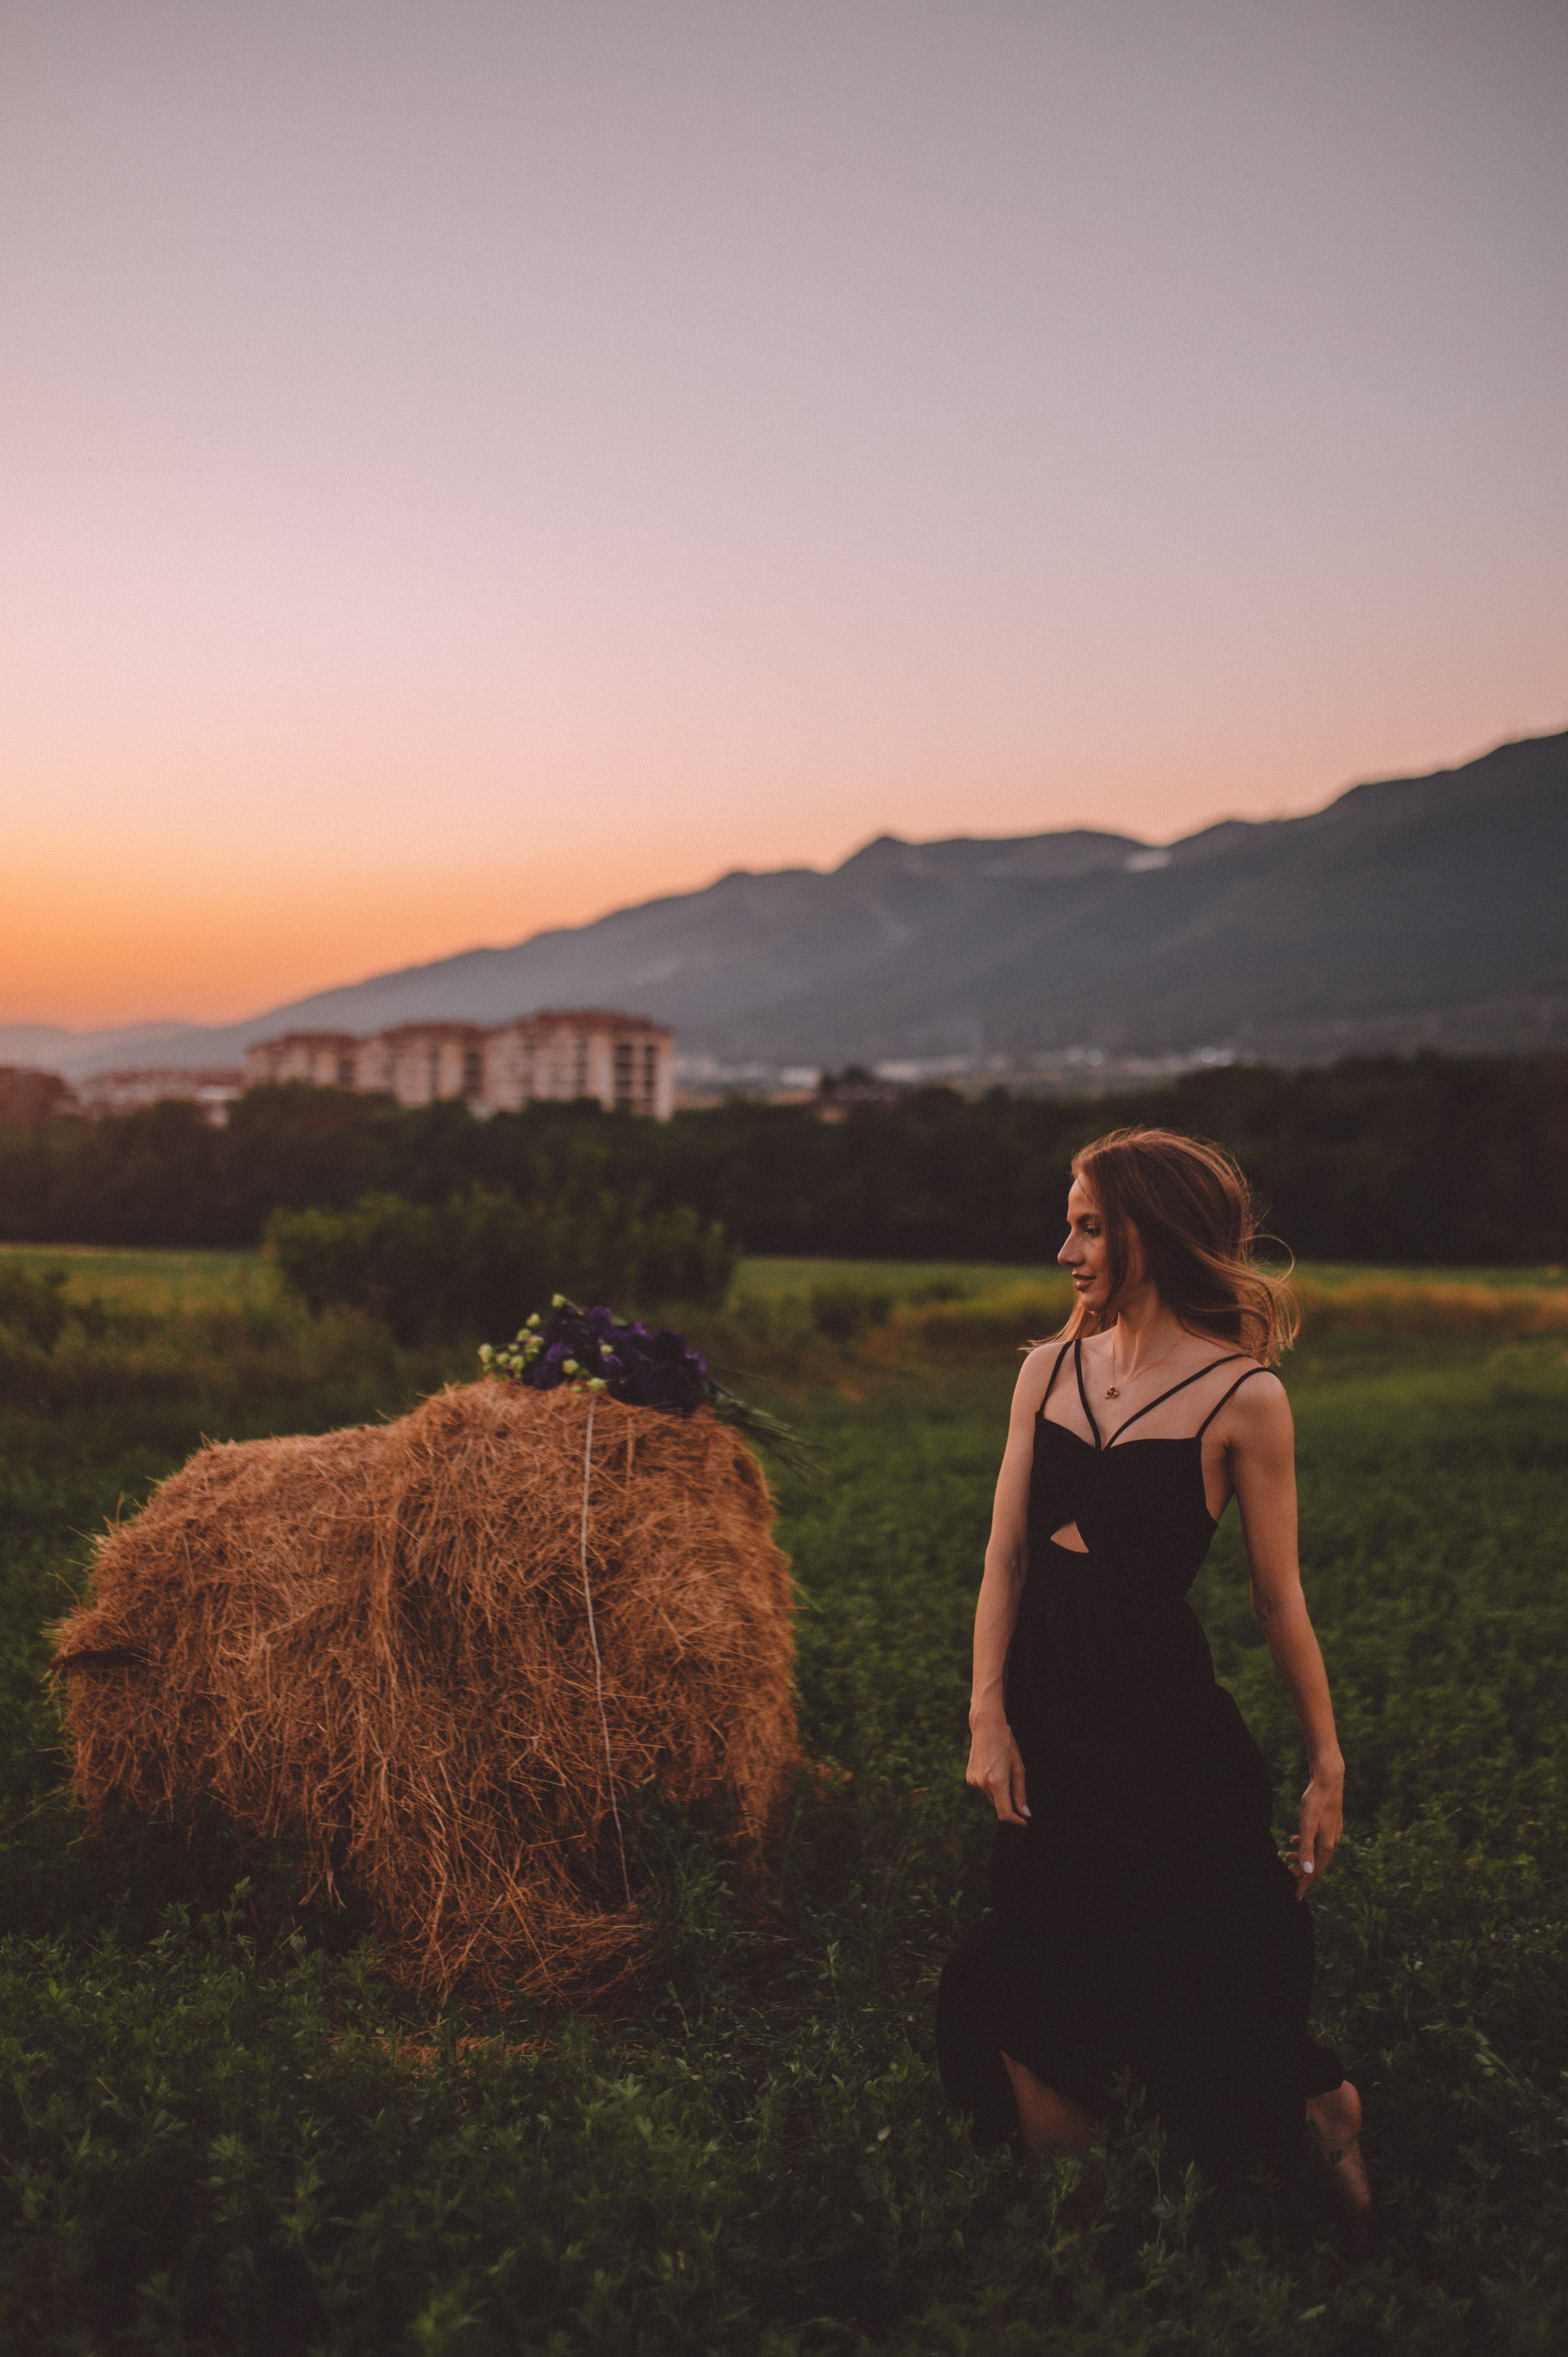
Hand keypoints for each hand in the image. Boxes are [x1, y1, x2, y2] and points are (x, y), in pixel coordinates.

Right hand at [966, 1717, 1029, 1825]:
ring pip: (991, 1798)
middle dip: (1009, 1803)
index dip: (1016, 1821)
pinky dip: (990, 1786)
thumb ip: (1021, 1793)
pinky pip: (983, 1789)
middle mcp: (982, 1784)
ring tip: (1003, 1771)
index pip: (1004, 1813)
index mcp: (996, 1782)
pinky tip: (993, 1769)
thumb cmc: (1006, 1744)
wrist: (986, 1727)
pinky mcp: (969, 1777)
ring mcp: (973, 1781)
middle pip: (998, 1805)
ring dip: (999, 1793)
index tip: (1024, 1821)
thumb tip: (1025, 1813)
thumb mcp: (1019, 1768)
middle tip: (1015, 1784)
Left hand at [1287, 1768, 1343, 1898]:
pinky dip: (1306, 1845)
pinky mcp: (1329, 1825)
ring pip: (1316, 1852)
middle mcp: (1332, 1842)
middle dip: (1301, 1872)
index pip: (1314, 1873)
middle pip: (1316, 1865)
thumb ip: (1306, 1849)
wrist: (1329, 1781)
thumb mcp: (1307, 1826)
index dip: (1304, 1885)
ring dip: (1302, 1857)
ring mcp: (1332, 1833)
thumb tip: (1307, 1872)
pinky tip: (1295, 1839)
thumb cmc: (1316, 1803)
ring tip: (1287, 1856)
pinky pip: (1317, 1842)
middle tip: (1285, 1874)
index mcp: (1326, 1846)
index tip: (1295, 1897)